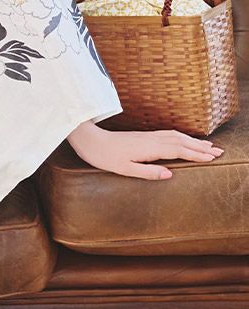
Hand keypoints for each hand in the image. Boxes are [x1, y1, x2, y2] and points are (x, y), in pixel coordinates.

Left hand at [66, 122, 223, 179]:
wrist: (90, 141)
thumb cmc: (105, 157)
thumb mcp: (125, 169)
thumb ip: (148, 172)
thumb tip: (170, 173)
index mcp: (149, 149)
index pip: (178, 150)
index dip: (196, 153)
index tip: (212, 157)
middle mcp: (150, 139)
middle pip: (181, 141)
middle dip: (200, 146)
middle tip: (218, 151)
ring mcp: (147, 136)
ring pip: (175, 136)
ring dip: (192, 140)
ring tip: (207, 145)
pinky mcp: (143, 136)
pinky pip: (167, 134)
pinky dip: (181, 137)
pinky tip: (184, 139)